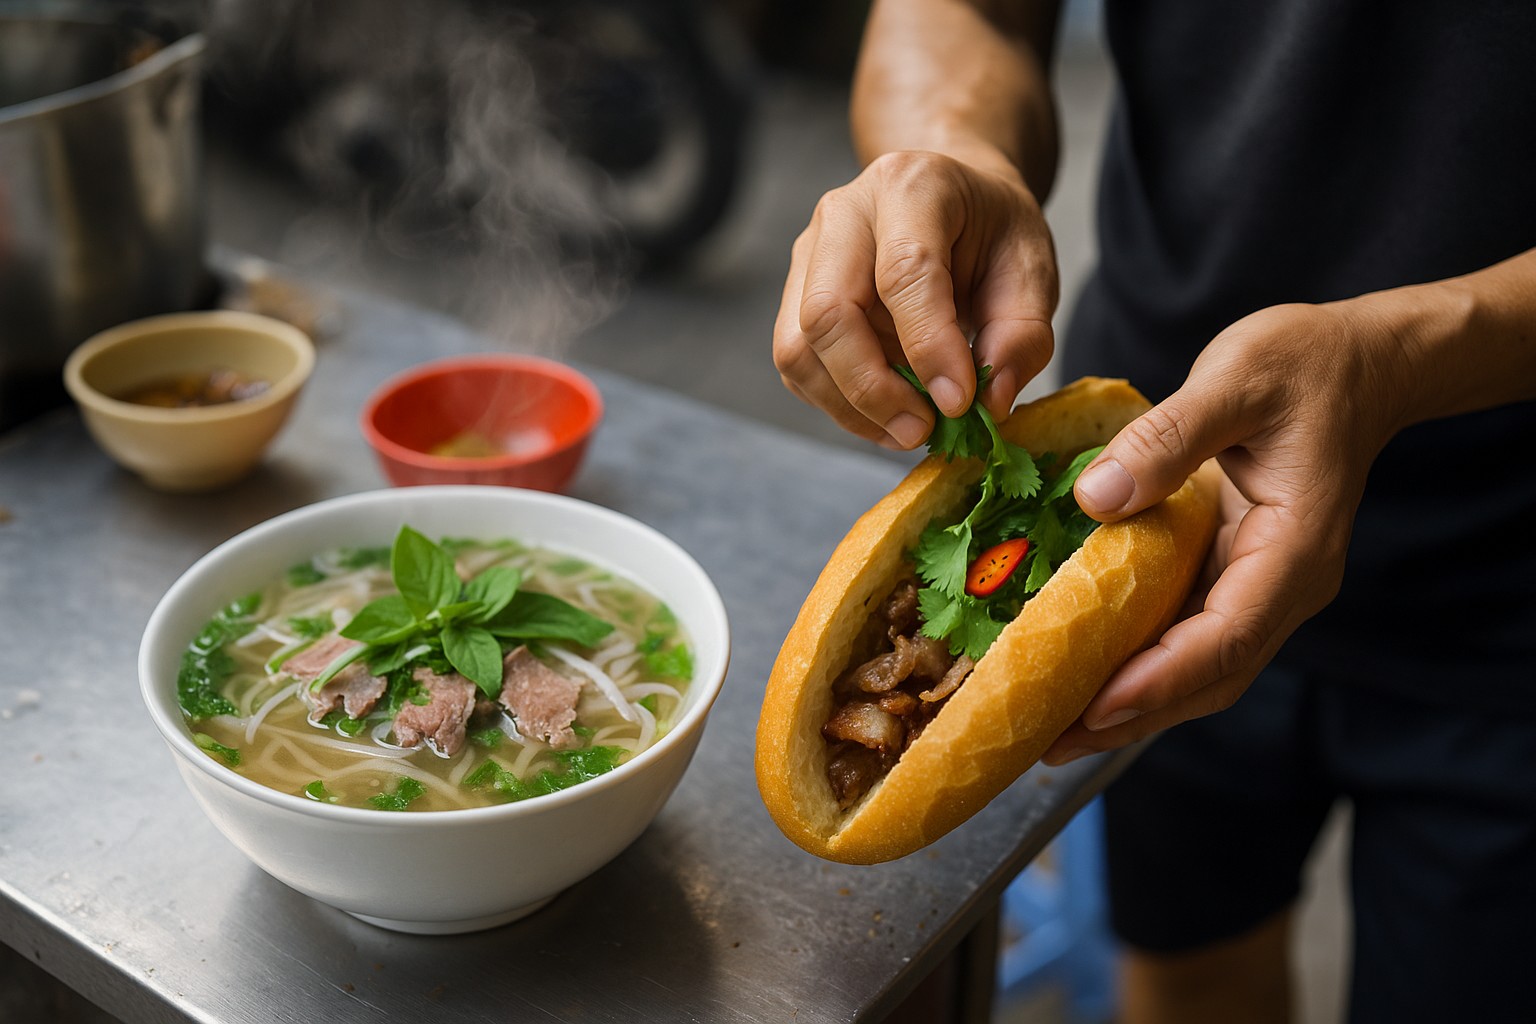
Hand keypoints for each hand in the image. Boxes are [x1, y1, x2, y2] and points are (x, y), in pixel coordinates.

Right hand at [772, 150, 1058, 448]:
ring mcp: (809, 254)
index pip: (904, 272)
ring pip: (798, 347)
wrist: (953, 204)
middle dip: (873, 388)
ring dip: (849, 406)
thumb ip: (1022, 335)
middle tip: (922, 430)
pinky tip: (886, 415)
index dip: (929, 347)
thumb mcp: (1033, 269)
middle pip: (828, 311)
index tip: (959, 403)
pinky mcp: (795, 295)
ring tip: (906, 430)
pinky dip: (838, 405)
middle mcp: (844, 213)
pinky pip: (798, 366)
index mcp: (912, 186)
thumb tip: (990, 401)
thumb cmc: (992, 233)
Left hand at [1042, 300, 1411, 763]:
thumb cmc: (1305, 364)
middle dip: (1131, 716)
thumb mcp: (1236, 379)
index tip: (1096, 708)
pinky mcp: (1233, 574)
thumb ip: (1170, 438)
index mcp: (1293, 549)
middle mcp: (1281, 583)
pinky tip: (1081, 670)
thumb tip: (1099, 497)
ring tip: (1052, 728)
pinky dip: (1136, 661)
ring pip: (1197, 667)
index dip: (1160, 680)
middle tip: (1049, 744)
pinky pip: (1184, 633)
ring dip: (1129, 702)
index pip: (1226, 637)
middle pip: (1209, 676)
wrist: (1355, 362)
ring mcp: (1259, 584)